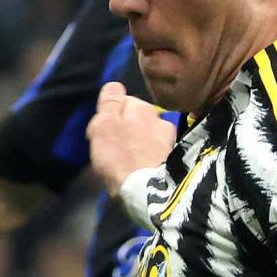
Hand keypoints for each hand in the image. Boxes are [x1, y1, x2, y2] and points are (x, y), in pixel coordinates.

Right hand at [88, 81, 176, 201]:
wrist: (145, 190)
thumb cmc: (119, 157)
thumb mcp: (103, 126)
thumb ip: (109, 103)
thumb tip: (114, 86)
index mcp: (139, 106)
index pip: (120, 98)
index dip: (109, 113)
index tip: (104, 129)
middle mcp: (157, 116)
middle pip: (135, 115)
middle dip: (126, 125)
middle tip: (115, 146)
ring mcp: (168, 136)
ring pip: (146, 131)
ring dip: (139, 139)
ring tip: (131, 159)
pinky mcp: (173, 155)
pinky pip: (156, 149)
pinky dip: (150, 154)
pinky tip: (144, 166)